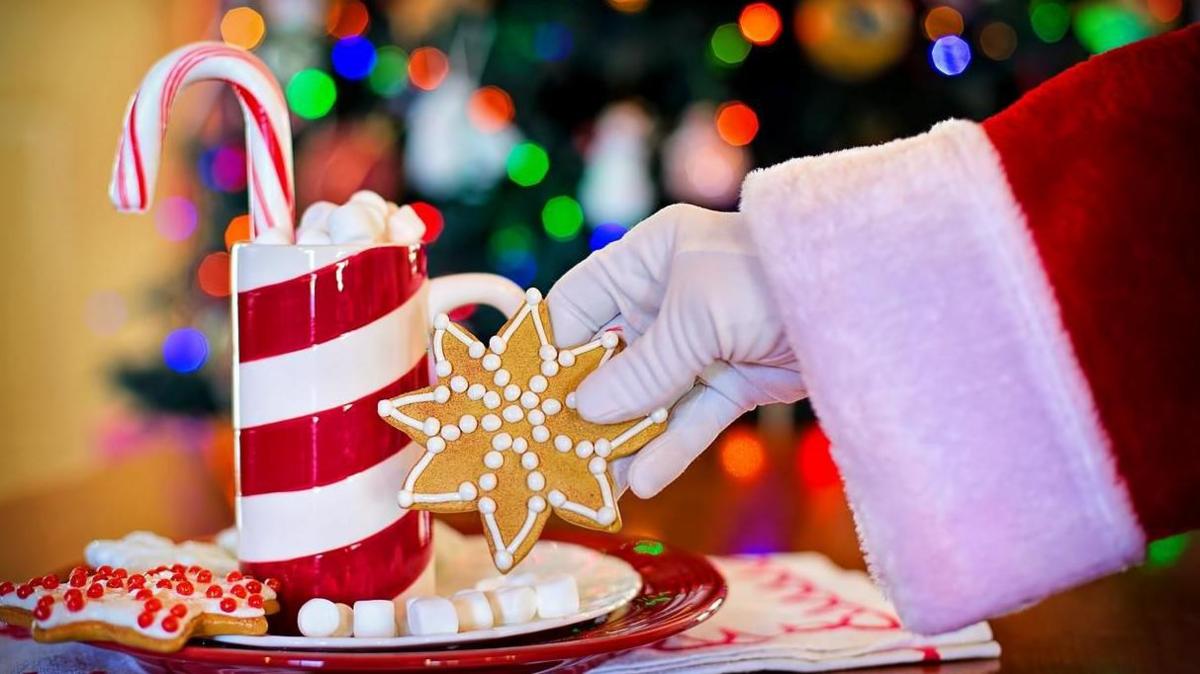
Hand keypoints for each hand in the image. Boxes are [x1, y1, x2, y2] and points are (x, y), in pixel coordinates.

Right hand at [547, 204, 805, 496]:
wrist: (866, 297)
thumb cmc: (770, 277)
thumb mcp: (697, 315)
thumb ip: (642, 368)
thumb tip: (583, 410)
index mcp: (647, 259)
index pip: (577, 304)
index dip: (549, 349)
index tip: (519, 396)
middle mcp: (666, 299)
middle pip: (608, 359)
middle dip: (581, 406)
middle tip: (548, 450)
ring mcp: (699, 343)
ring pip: (646, 397)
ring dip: (621, 439)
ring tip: (589, 483)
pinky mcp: (731, 380)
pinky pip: (689, 418)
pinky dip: (668, 448)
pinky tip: (641, 481)